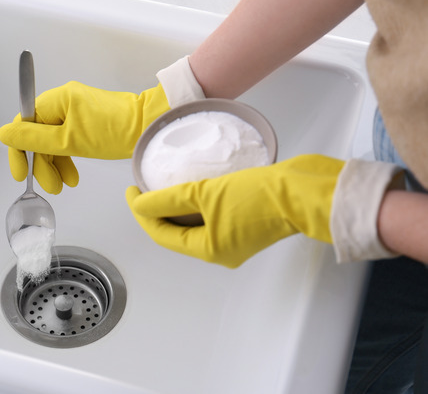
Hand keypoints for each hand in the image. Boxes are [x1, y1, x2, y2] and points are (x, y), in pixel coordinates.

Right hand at [0, 81, 169, 193]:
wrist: (148, 127)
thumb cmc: (114, 131)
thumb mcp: (69, 141)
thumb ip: (34, 139)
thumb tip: (5, 133)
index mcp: (55, 100)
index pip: (23, 124)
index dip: (19, 151)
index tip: (21, 173)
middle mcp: (62, 101)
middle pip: (38, 135)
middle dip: (41, 163)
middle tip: (50, 186)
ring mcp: (74, 111)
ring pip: (52, 141)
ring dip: (54, 165)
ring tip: (63, 185)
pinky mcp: (85, 121)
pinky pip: (66, 140)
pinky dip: (66, 158)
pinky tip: (71, 175)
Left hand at [125, 155, 393, 267]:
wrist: (304, 191)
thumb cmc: (260, 196)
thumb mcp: (206, 193)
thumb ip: (169, 199)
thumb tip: (140, 203)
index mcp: (210, 250)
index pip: (162, 235)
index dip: (142, 213)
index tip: (131, 190)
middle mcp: (221, 250)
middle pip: (176, 233)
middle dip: (157, 212)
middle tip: (142, 188)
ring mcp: (235, 239)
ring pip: (194, 225)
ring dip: (176, 208)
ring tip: (162, 186)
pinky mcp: (247, 224)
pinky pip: (211, 217)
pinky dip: (197, 205)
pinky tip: (191, 187)